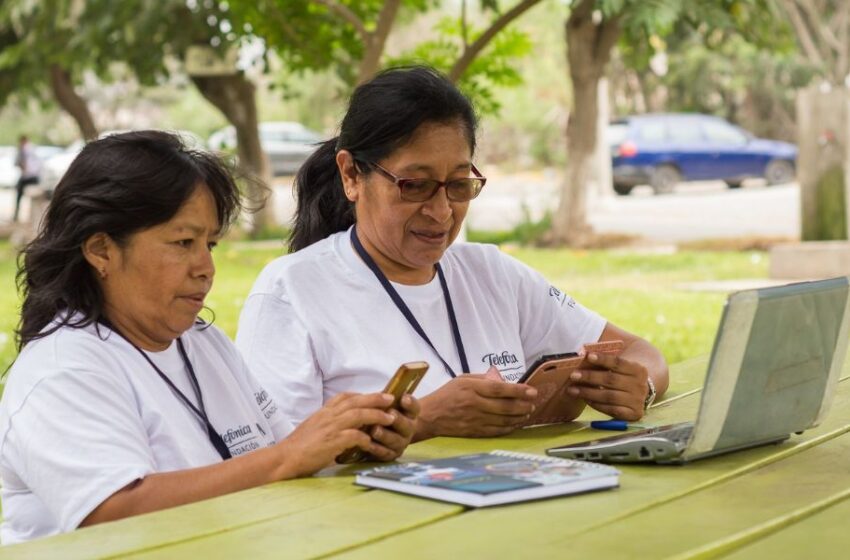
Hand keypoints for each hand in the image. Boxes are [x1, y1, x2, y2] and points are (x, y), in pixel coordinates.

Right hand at [275, 392, 396, 477]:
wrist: (284, 458)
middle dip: (375, 398)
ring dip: (376, 415)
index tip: (374, 395)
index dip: (361, 395)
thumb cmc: (297, 447)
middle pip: (355, 401)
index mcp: (323, 412)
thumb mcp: (313, 428)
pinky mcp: (332, 442)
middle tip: (391, 399)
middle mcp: (328, 416)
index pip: (344, 396)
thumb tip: (342, 427)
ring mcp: (330, 428)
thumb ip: (327, 424)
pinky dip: (365, 438)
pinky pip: (354, 436)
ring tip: (390, 418)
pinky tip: (372, 442)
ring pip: (358, 414)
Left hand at [369, 394, 420, 460]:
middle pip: (406, 425)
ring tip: (375, 430)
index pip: (414, 407)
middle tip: (390, 413)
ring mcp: (401, 443)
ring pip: (395, 440)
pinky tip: (367, 444)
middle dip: (398, 419)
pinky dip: (376, 448)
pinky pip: (385, 453)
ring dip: (385, 435)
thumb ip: (384, 398)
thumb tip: (377, 394)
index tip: (404, 398)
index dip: (410, 403)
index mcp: (410, 413)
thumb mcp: (386, 403)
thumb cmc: (384, 412)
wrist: (386, 431)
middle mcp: (408, 428)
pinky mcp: (391, 454)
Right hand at [415, 367, 537, 438]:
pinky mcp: (475, 432)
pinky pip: (497, 431)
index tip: (532, 391)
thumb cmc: (447, 394)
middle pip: (505, 407)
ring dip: (520, 417)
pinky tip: (516, 423)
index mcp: (471, 388)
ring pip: (504, 420)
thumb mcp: (462, 379)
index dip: (518, 390)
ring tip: (528, 412)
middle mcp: (474, 404)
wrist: (430, 416)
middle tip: (534, 403)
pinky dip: (510, 427)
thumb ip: (483, 379)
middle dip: (524, 405)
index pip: (499, 389)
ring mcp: (475, 420)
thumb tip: (504, 382)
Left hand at [567, 353, 648, 420]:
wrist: (642, 394)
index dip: (603, 359)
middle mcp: (640, 385)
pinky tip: (585, 400)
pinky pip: (612, 410)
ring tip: (572, 390)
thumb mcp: (621, 367)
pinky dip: (597, 405)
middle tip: (573, 375)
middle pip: (611, 380)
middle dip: (590, 377)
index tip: (587, 356)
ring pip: (609, 396)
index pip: (618, 363)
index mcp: (638, 369)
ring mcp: (637, 401)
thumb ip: (606, 362)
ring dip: (588, 393)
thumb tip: (583, 354)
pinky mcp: (633, 414)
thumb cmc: (624, 376)